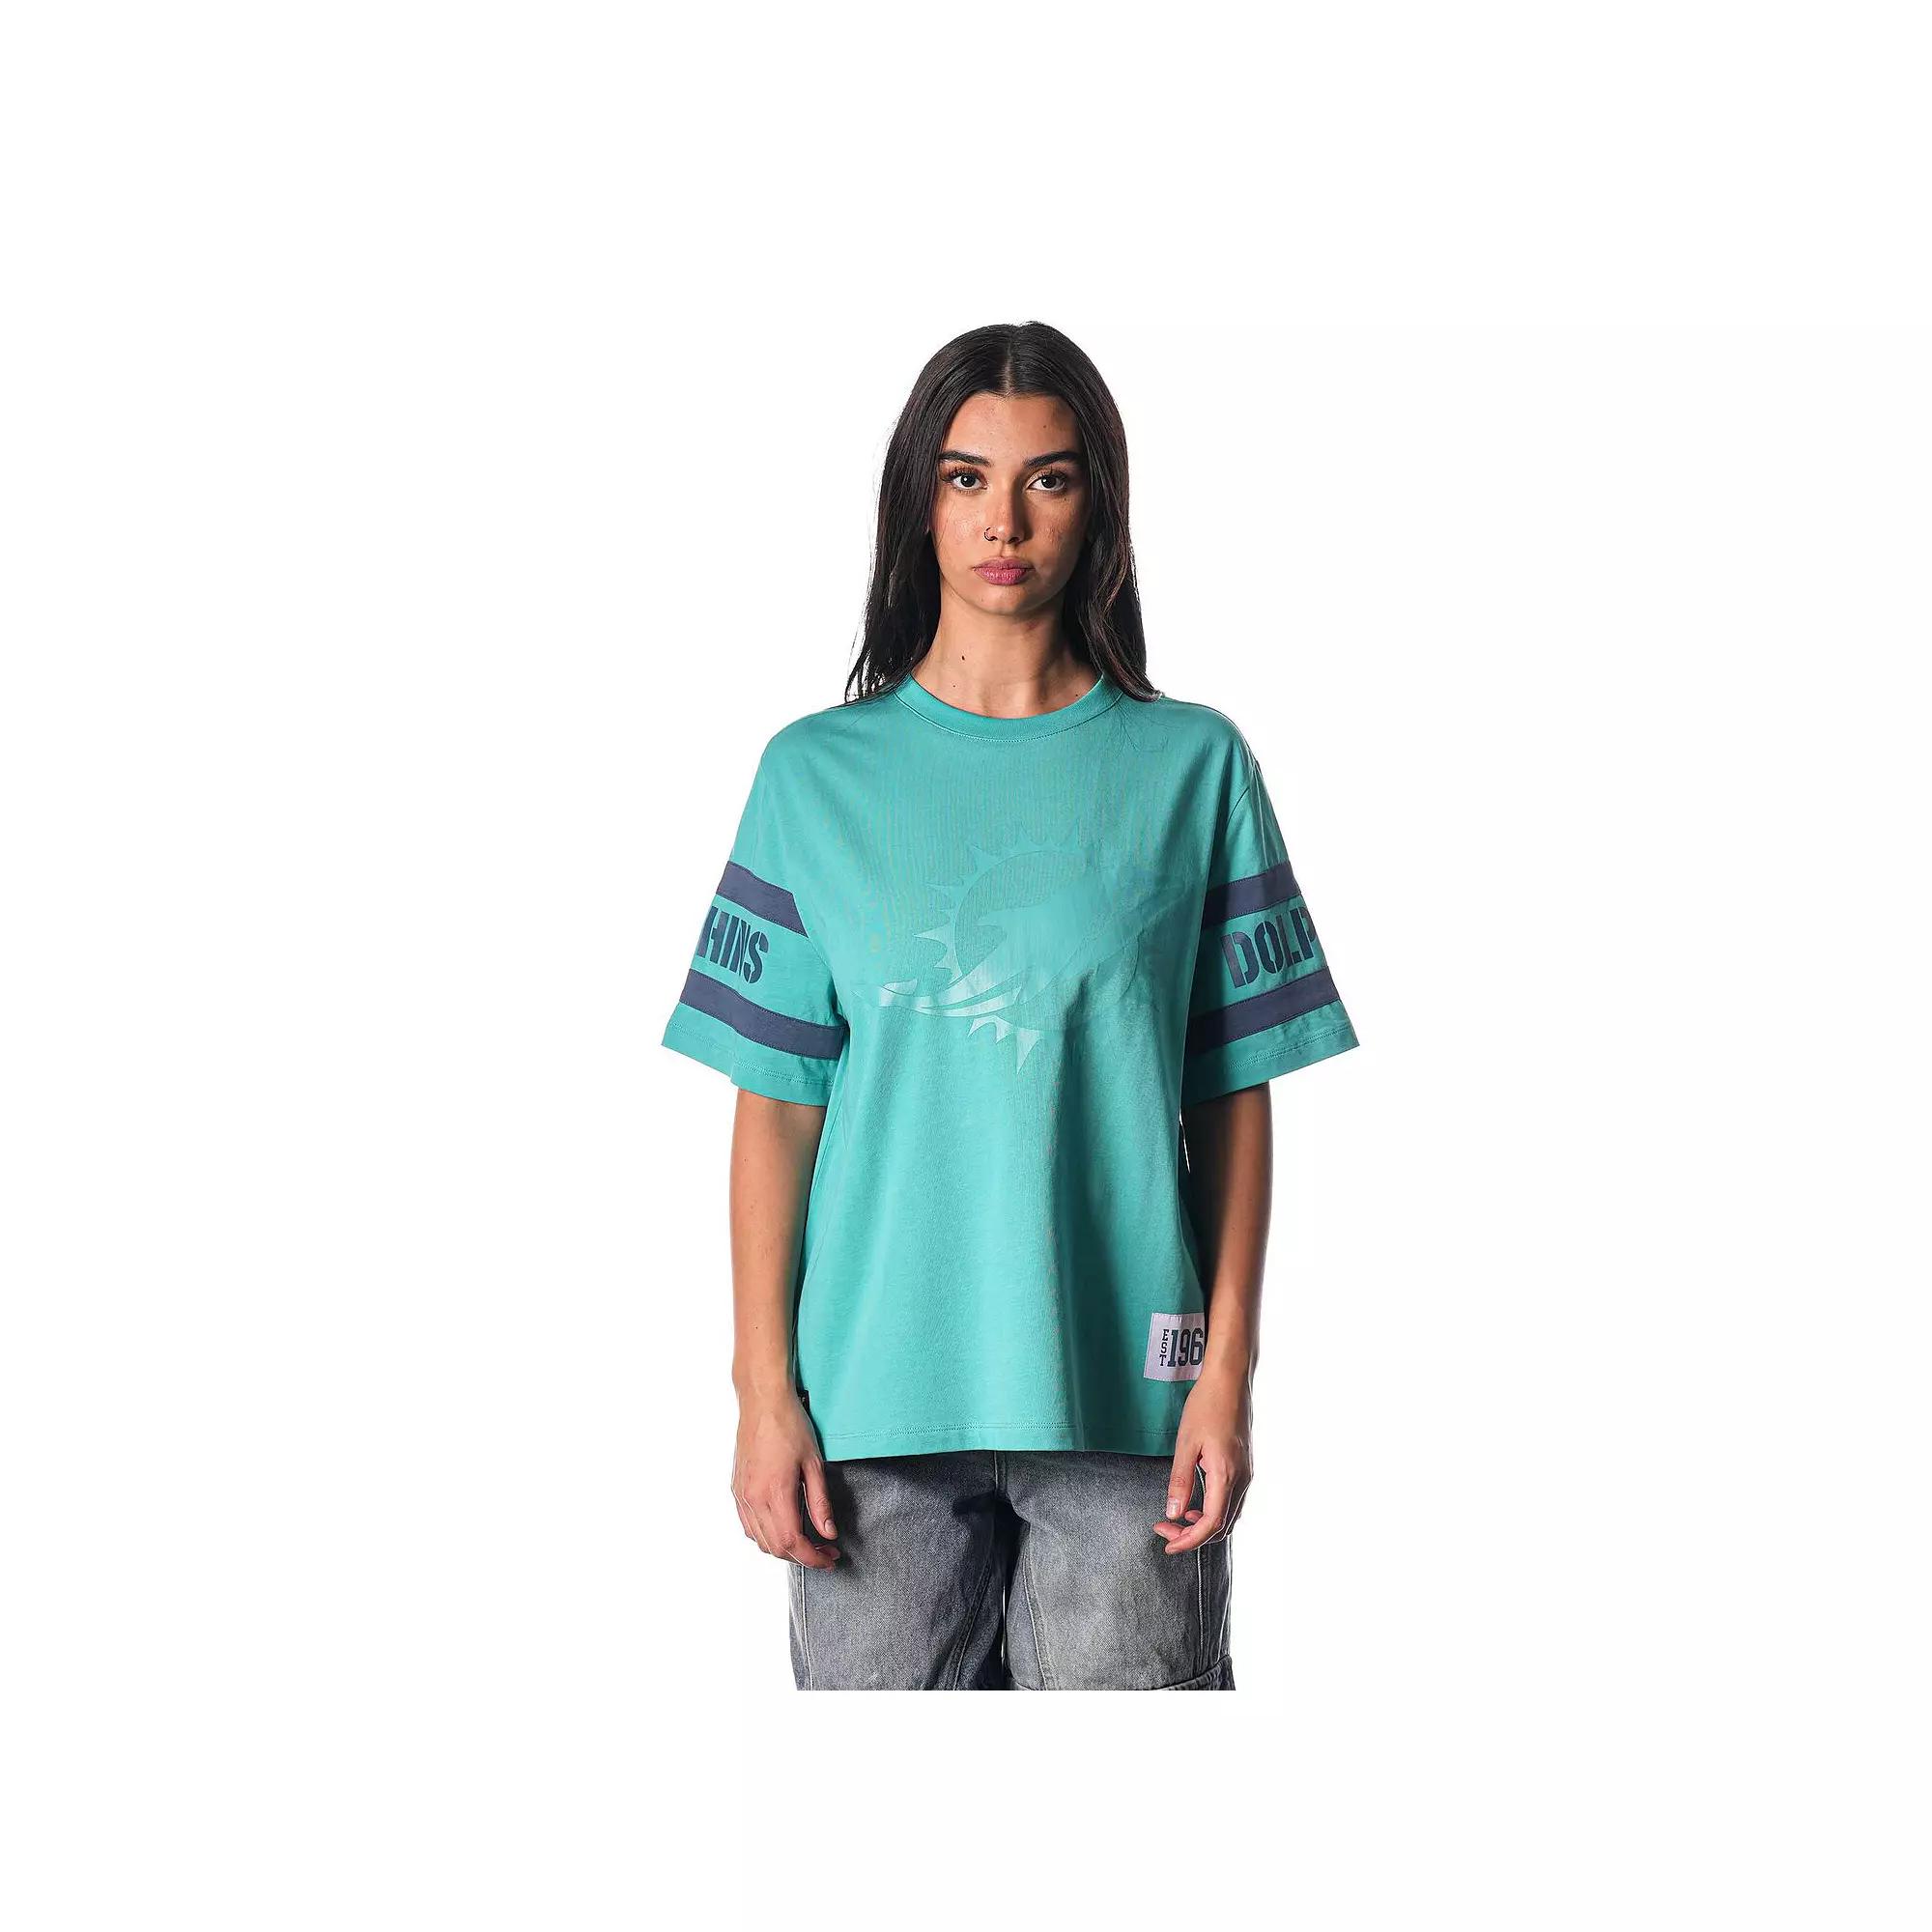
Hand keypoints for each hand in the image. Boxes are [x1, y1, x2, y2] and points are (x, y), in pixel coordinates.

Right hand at [732, 1388, 840, 1568]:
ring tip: (808, 1543)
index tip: (831, 1558)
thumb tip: (828, 1534)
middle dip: (803, 1557)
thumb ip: (820, 1503)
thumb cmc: (791, 1426)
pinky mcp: (736, 1489)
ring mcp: (741, 1495)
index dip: (813, 1557)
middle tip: (826, 1552)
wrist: (762, 1402)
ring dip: (784, 1550)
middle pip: (776, 1547)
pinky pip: (748, 1526)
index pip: (793, 1542)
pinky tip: (784, 1529)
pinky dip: (766, 1537)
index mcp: (774, 1492)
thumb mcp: (814, 1464)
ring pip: (760, 1541)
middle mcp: (753, 1498)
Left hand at [1154, 1364, 1252, 1554]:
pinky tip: (1195, 1504)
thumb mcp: (1186, 1443)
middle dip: (1193, 1535)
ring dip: (1204, 1525)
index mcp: (1226, 1475)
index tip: (1168, 1544)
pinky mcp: (1244, 1467)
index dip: (1189, 1540)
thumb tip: (1173, 1513)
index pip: (1210, 1523)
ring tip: (1177, 1519)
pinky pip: (1231, 1501)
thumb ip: (1180, 1481)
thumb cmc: (1206, 1406)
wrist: (1229, 1381)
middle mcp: (1241, 1479)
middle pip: (1221, 1525)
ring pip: (1228, 1515)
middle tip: (1165, 1530)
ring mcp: (1246, 1473)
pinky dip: (1213, 1511)